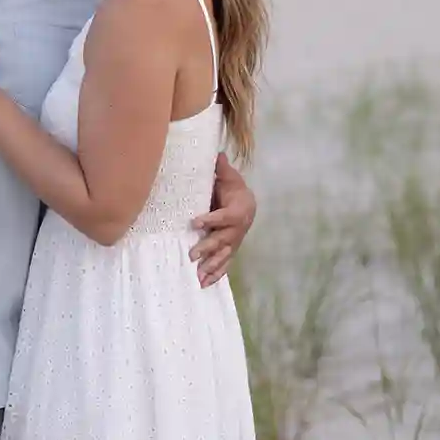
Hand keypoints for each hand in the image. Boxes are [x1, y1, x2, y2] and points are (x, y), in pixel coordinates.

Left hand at [191, 152, 256, 286]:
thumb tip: (217, 154)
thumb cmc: (233, 190)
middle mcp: (237, 230)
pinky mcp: (230, 251)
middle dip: (207, 248)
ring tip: (197, 276)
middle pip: (221, 240)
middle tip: (191, 255)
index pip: (223, 216)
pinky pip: (224, 265)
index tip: (195, 222)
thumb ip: (221, 169)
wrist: (247, 205)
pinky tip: (203, 285)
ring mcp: (234, 243)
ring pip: (223, 256)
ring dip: (210, 266)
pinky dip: (215, 275)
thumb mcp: (229, 177)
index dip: (210, 219)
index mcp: (237, 211)